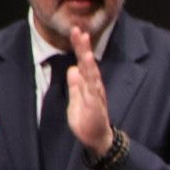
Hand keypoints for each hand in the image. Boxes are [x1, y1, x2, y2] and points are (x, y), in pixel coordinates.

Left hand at [66, 26, 114, 154]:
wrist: (96, 139)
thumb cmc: (86, 120)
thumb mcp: (75, 100)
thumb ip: (75, 85)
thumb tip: (73, 69)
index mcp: (88, 84)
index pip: (83, 62)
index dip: (80, 48)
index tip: (76, 32)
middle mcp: (94, 85)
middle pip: (88, 62)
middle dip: (83, 46)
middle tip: (78, 30)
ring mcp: (96, 93)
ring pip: (91, 70)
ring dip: (87, 55)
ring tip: (83, 40)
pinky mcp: (96, 102)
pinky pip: (93, 85)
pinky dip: (91, 73)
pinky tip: (88, 62)